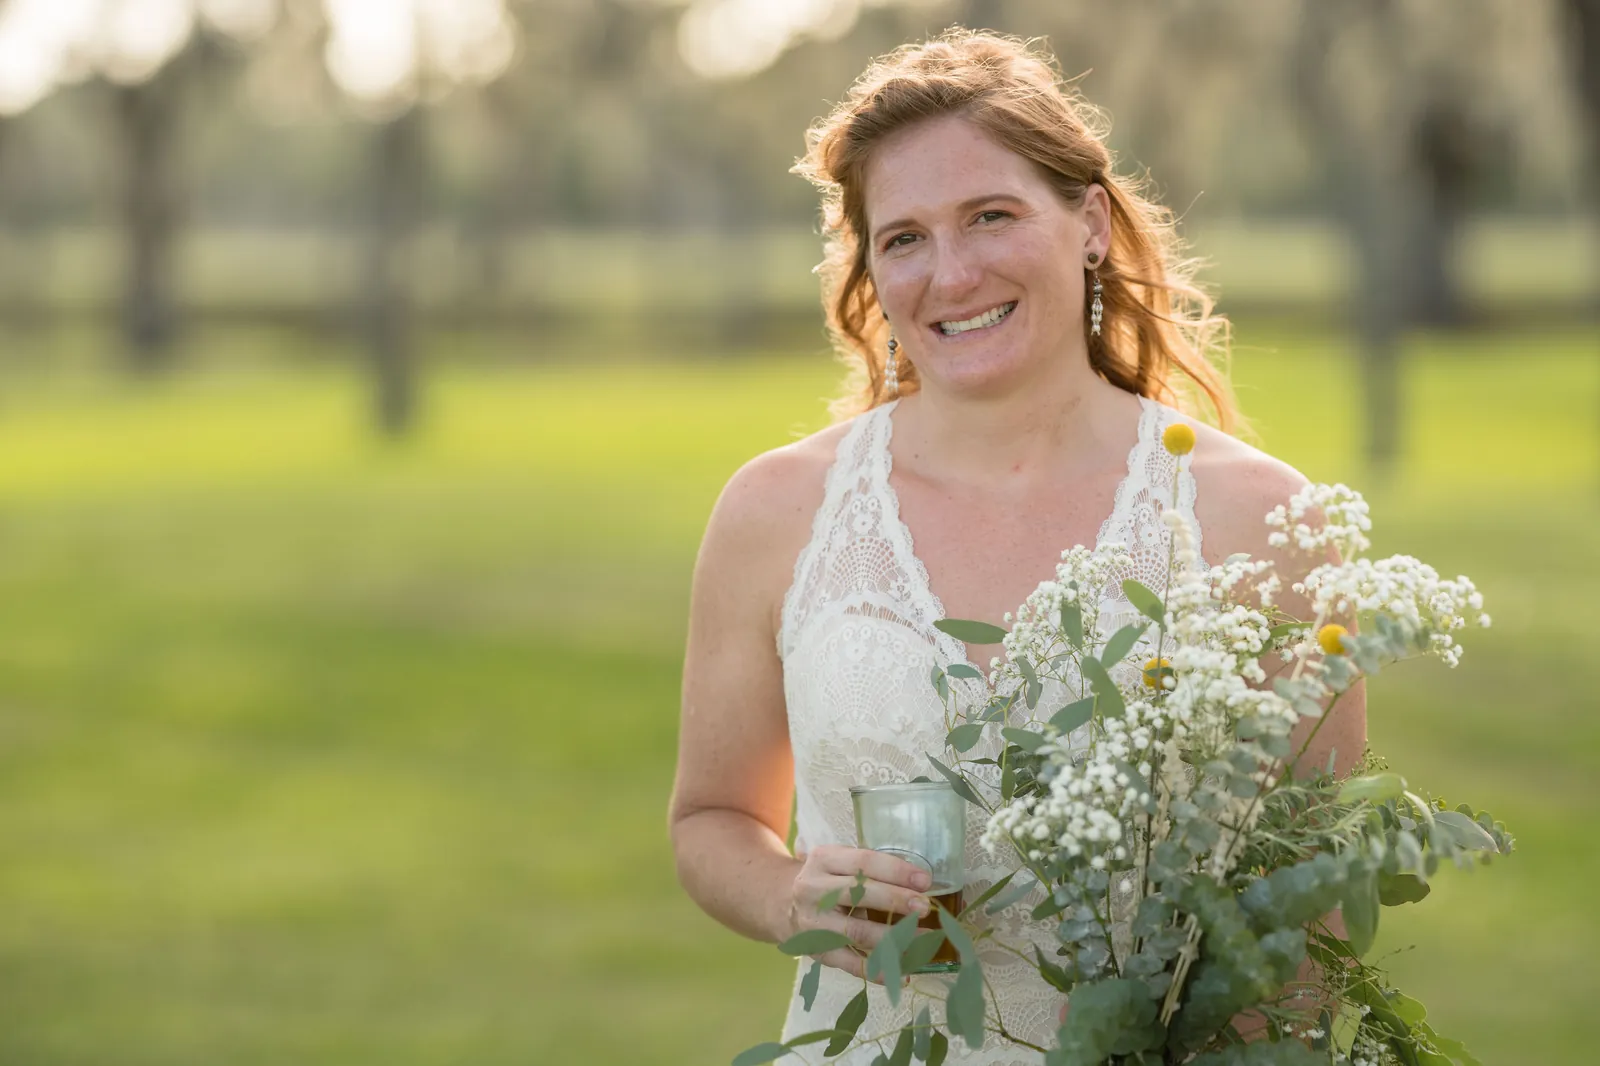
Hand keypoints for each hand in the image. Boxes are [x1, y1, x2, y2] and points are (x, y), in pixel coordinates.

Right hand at [784, 844, 934, 981]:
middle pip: (858, 894)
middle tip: (924, 907)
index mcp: (824, 859)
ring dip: (893, 938)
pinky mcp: (816, 951)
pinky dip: (878, 971)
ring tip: (924, 940)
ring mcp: (813, 923)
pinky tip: (903, 973)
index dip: (895, 871)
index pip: (863, 862)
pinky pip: (850, 963)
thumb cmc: (825, 881)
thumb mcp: (838, 863)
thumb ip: (870, 871)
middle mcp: (814, 889)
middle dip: (895, 900)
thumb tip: (918, 886)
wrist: (780, 904)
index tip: (924, 881)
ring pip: (856, 932)